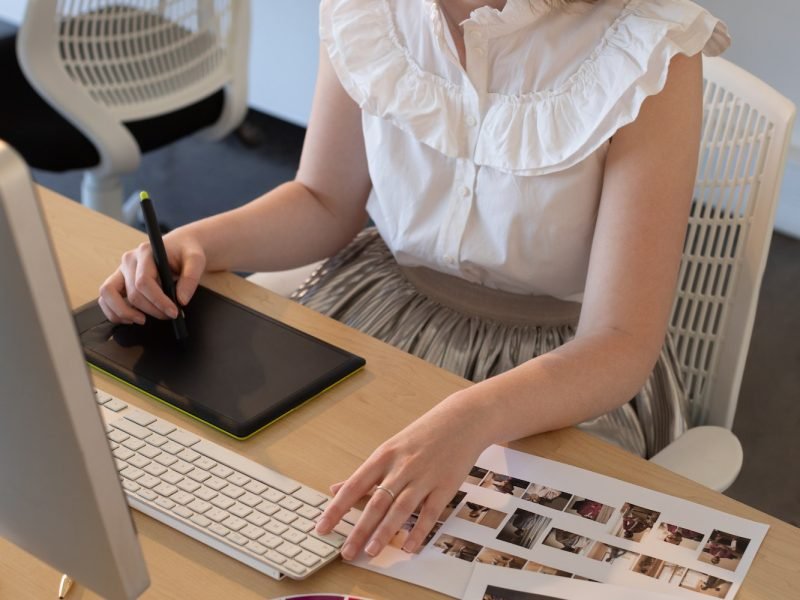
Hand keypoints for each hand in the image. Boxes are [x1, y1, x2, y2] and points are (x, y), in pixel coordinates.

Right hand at [98, 228, 205, 323]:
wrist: (180, 246)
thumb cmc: (186, 251)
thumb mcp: (196, 260)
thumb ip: (191, 278)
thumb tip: (181, 300)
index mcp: (146, 252)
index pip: (144, 282)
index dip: (158, 301)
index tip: (173, 312)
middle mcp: (129, 260)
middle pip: (132, 293)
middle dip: (151, 310)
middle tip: (169, 316)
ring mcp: (121, 270)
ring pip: (109, 294)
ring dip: (124, 312)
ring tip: (143, 320)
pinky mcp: (119, 280)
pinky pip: (106, 297)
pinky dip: (113, 311)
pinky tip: (130, 318)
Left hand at [315, 393, 489, 559]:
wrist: (461, 420)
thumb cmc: (423, 436)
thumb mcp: (390, 449)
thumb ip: (365, 473)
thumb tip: (336, 490)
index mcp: (384, 456)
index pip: (354, 485)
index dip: (337, 508)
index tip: (322, 527)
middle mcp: (402, 467)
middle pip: (376, 502)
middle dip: (359, 529)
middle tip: (346, 551)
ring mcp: (424, 477)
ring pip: (401, 508)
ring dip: (385, 532)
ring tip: (371, 551)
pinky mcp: (445, 486)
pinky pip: (430, 513)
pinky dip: (420, 531)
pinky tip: (409, 546)